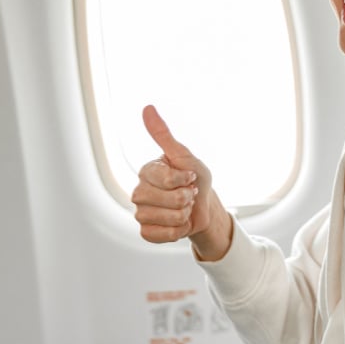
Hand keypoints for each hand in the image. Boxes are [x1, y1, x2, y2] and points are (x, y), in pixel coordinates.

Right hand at [131, 105, 231, 259]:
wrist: (205, 207)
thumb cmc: (196, 179)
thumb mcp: (184, 155)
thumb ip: (164, 135)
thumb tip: (147, 108)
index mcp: (147, 171)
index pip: (164, 178)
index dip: (183, 180)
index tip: (190, 177)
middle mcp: (139, 191)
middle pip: (163, 200)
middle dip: (184, 199)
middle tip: (188, 194)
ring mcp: (141, 212)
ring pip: (162, 218)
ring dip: (182, 215)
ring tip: (184, 209)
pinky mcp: (146, 231)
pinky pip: (159, 235)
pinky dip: (176, 231)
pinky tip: (179, 223)